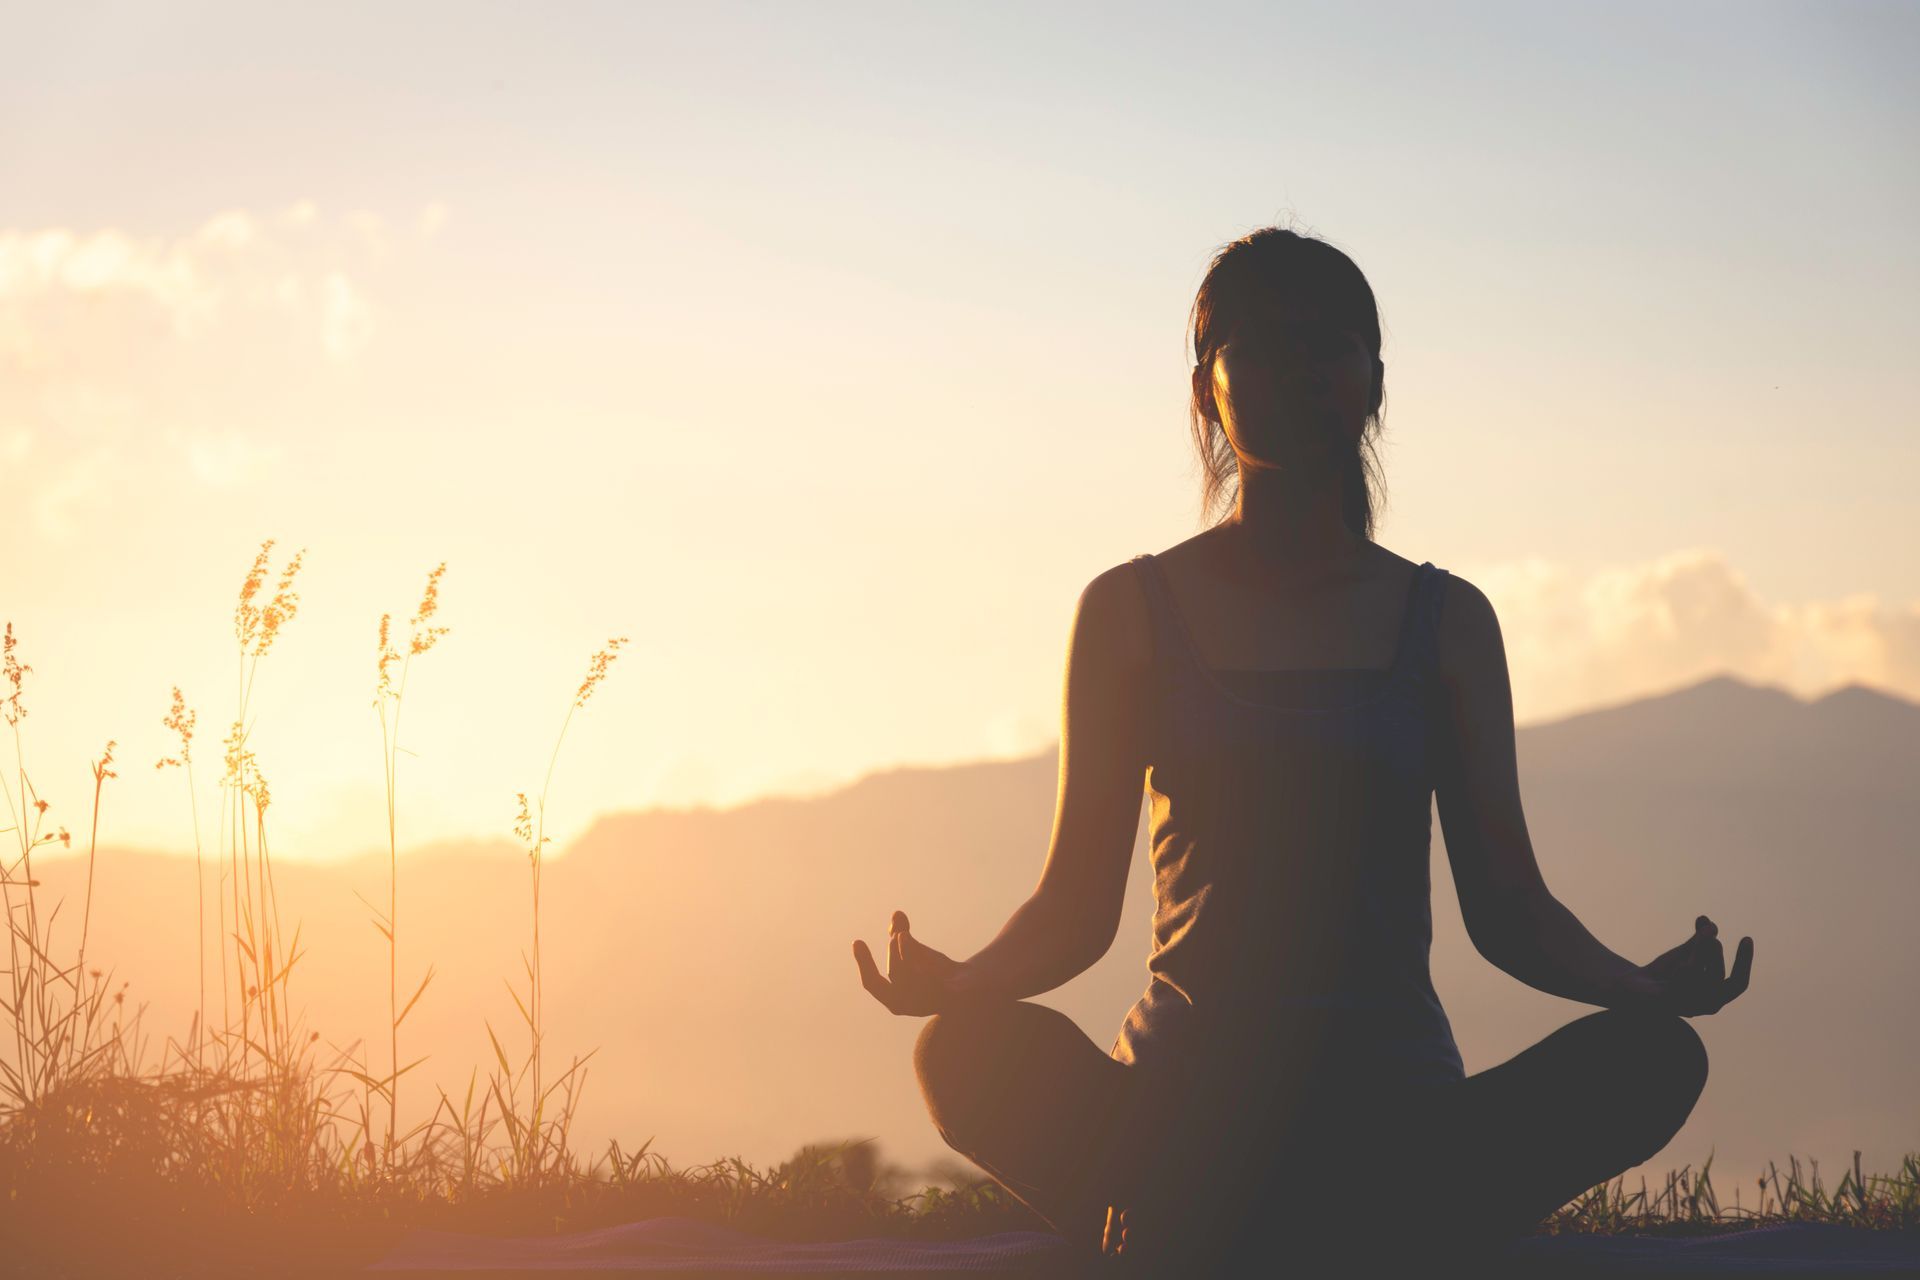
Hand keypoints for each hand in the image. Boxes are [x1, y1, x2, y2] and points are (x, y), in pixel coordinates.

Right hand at [852, 910, 966, 1015]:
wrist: (970, 987)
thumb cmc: (935, 971)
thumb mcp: (914, 951)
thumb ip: (901, 933)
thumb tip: (897, 914)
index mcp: (894, 999)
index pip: (872, 984)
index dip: (864, 963)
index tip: (857, 941)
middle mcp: (909, 1005)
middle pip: (896, 973)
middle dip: (894, 949)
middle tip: (900, 932)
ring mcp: (928, 1003)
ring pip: (913, 976)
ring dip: (907, 952)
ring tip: (906, 935)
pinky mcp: (950, 997)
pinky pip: (936, 981)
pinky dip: (928, 965)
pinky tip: (927, 954)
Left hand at [1615, 915, 1753, 1015]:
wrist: (1630, 987)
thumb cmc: (1662, 974)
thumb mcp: (1684, 953)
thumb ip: (1698, 939)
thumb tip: (1709, 922)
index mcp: (1714, 995)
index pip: (1738, 984)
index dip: (1744, 962)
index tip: (1746, 938)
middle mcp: (1704, 1005)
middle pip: (1719, 977)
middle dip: (1714, 952)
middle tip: (1706, 934)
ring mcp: (1685, 1007)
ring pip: (1699, 976)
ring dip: (1699, 952)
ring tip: (1697, 936)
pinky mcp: (1665, 1003)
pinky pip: (1678, 986)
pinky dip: (1683, 969)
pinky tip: (1679, 962)